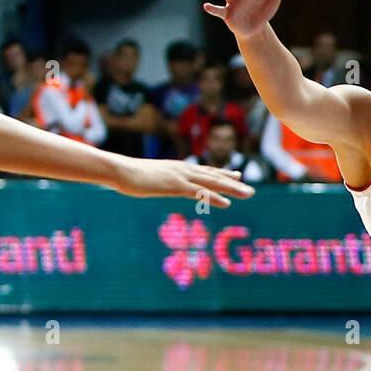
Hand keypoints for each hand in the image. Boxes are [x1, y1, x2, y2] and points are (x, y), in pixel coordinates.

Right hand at [112, 156, 253, 206]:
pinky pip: (199, 193)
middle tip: (250, 189)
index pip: (205, 170)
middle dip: (233, 183)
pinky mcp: (176, 186)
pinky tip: (226, 203)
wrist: (120, 170)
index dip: (222, 174)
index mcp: (178, 168)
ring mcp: (181, 177)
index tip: (237, 175)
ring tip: (248, 194)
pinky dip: (214, 197)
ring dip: (232, 189)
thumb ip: (158, 179)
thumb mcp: (149, 177)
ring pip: (212, 183)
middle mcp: (184, 170)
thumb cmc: (130, 175)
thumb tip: (158, 183)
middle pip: (213, 176)